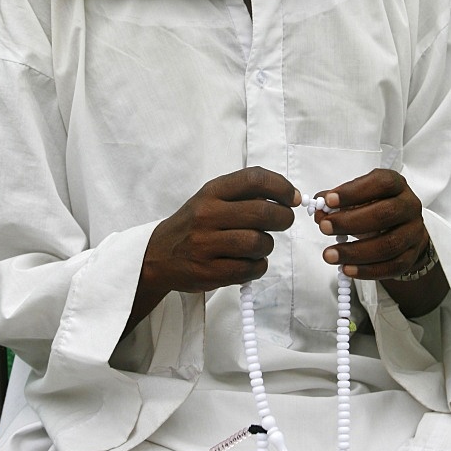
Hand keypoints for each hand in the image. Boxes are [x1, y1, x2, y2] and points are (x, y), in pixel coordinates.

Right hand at [135, 167, 298, 319]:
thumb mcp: (211, 198)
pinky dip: (258, 266)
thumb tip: (288, 196)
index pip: (254, 179)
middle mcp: (207, 214)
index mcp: (211, 191)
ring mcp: (206, 244)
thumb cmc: (194, 224)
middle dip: (283, 218)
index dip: (281, 186)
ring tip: (258, 245)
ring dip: (267, 246)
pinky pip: (250, 269)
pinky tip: (249, 262)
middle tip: (284, 221)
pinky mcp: (209, 272)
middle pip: (263, 212)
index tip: (292, 197)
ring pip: (259, 243)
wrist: (158, 255)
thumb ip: (244, 194)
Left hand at [315, 169, 428, 280]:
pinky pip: (392, 266)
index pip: (380, 183)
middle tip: (324, 228)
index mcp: (396, 184)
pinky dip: (368, 270)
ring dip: (355, 252)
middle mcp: (409, 206)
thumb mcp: (358, 199)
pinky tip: (346, 269)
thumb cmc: (376, 209)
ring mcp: (414, 232)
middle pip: (384, 214)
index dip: (354, 192)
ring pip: (388, 245)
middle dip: (350, 222)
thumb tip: (318, 211)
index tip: (328, 201)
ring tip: (330, 255)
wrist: (403, 230)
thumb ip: (335, 202)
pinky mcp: (412, 256)